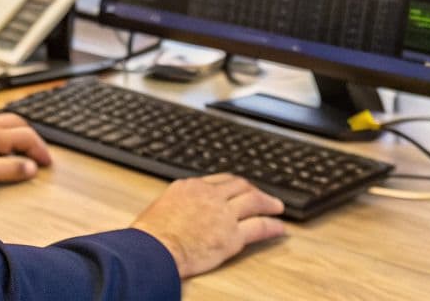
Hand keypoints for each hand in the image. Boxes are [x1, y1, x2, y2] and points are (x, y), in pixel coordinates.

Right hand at [131, 174, 286, 277]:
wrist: (154, 249)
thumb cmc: (150, 235)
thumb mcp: (161, 206)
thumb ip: (178, 204)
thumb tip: (179, 210)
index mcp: (191, 186)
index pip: (220, 179)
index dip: (234, 184)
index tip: (240, 187)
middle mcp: (210, 196)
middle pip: (240, 186)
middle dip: (253, 189)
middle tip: (262, 194)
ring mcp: (224, 215)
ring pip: (254, 201)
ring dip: (269, 203)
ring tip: (278, 207)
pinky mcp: (232, 236)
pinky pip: (259, 227)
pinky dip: (272, 226)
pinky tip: (279, 228)